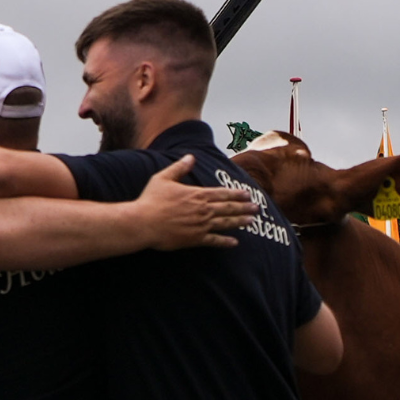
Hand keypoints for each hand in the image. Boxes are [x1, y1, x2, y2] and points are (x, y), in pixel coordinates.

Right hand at [132, 155, 256, 249]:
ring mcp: (200, 226)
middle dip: (244, 208)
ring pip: (225, 223)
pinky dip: (225, 242)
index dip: (236, 194)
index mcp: (196, 194)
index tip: (248, 194)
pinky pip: (214, 241)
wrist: (143, 223)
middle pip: (228, 208)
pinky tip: (234, 242)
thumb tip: (190, 157)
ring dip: (239, 222)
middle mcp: (202, 210)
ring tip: (251, 221)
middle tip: (256, 208)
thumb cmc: (151, 200)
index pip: (222, 193)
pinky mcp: (194, 239)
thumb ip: (179, 167)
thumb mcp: (163, 178)